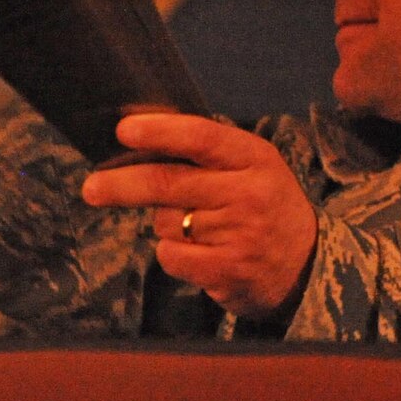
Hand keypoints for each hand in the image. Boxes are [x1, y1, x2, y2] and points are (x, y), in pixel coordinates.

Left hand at [82, 112, 315, 319]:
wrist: (309, 264)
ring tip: (197, 228)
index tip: (123, 130)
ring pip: (167, 222)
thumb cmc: (266, 206)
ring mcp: (239, 234)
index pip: (202, 136)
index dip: (159, 132)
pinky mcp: (228, 270)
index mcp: (256, 157)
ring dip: (166, 224)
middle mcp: (249, 193)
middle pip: (168, 183)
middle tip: (91, 188)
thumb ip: (210, 154)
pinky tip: (198, 253)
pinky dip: (172, 253)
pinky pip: (172, 256)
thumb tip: (141, 142)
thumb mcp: (255, 167)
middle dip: (122, 184)